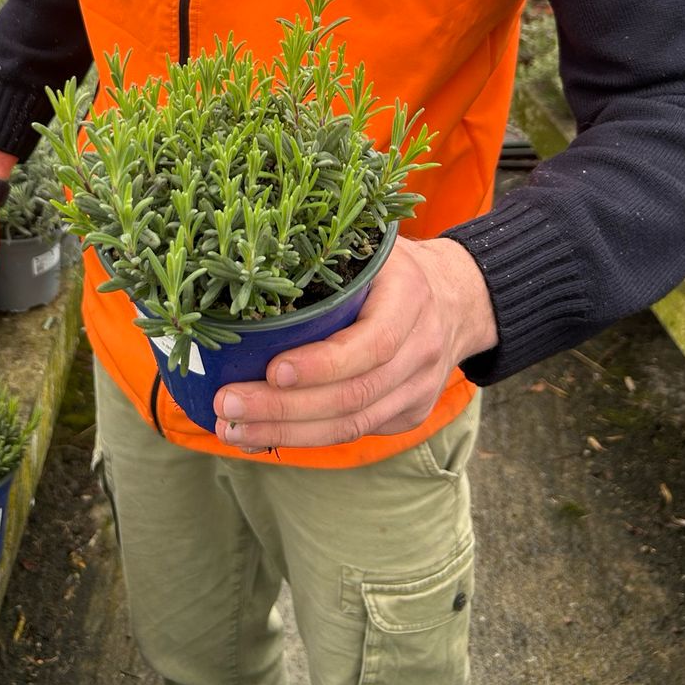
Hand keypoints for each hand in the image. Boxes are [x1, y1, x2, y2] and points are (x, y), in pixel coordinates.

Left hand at [212, 237, 497, 451]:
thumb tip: (246, 270)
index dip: (322, 364)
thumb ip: (325, 259)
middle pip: (354, 395)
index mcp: (411, 297)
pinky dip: (302, 438)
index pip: (373, 344)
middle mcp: (423, 349)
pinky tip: (258, 435)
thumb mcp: (368, 246)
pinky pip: (353, 432)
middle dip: (284, 407)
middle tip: (227, 404)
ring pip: (351, 424)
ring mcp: (419, 388)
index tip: (271, 370)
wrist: (457, 297)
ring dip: (285, 432)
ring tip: (232, 429)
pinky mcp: (409, 414)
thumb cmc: (391, 266)